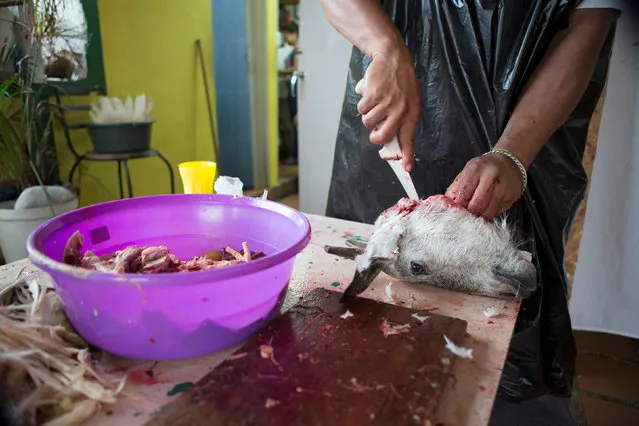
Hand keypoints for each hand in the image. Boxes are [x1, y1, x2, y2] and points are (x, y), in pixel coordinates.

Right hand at [357, 48, 419, 171]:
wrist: (392, 58)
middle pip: (382, 136)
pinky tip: (371, 95)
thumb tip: (388, 140)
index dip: (407, 155)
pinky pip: (362, 110)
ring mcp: (387, 102)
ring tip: (375, 103)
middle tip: (375, 129)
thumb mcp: (409, 101)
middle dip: (374, 136)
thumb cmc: (401, 82)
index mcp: (412, 113)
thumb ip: (401, 119)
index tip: (406, 168)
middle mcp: (401, 110)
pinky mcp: (373, 95)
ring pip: (368, 123)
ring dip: (368, 115)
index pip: (409, 138)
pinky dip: (363, 105)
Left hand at [445, 153, 523, 219]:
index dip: (459, 205)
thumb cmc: (483, 169)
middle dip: (469, 213)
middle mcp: (492, 176)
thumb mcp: (467, 172)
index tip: (456, 210)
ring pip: (489, 211)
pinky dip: (489, 214)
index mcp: (477, 168)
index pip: (464, 193)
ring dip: (479, 217)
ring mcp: (504, 187)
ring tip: (475, 214)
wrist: (509, 163)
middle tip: (465, 215)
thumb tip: (446, 205)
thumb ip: (456, 188)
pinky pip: (498, 212)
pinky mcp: (512, 196)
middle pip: (478, 204)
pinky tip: (486, 209)